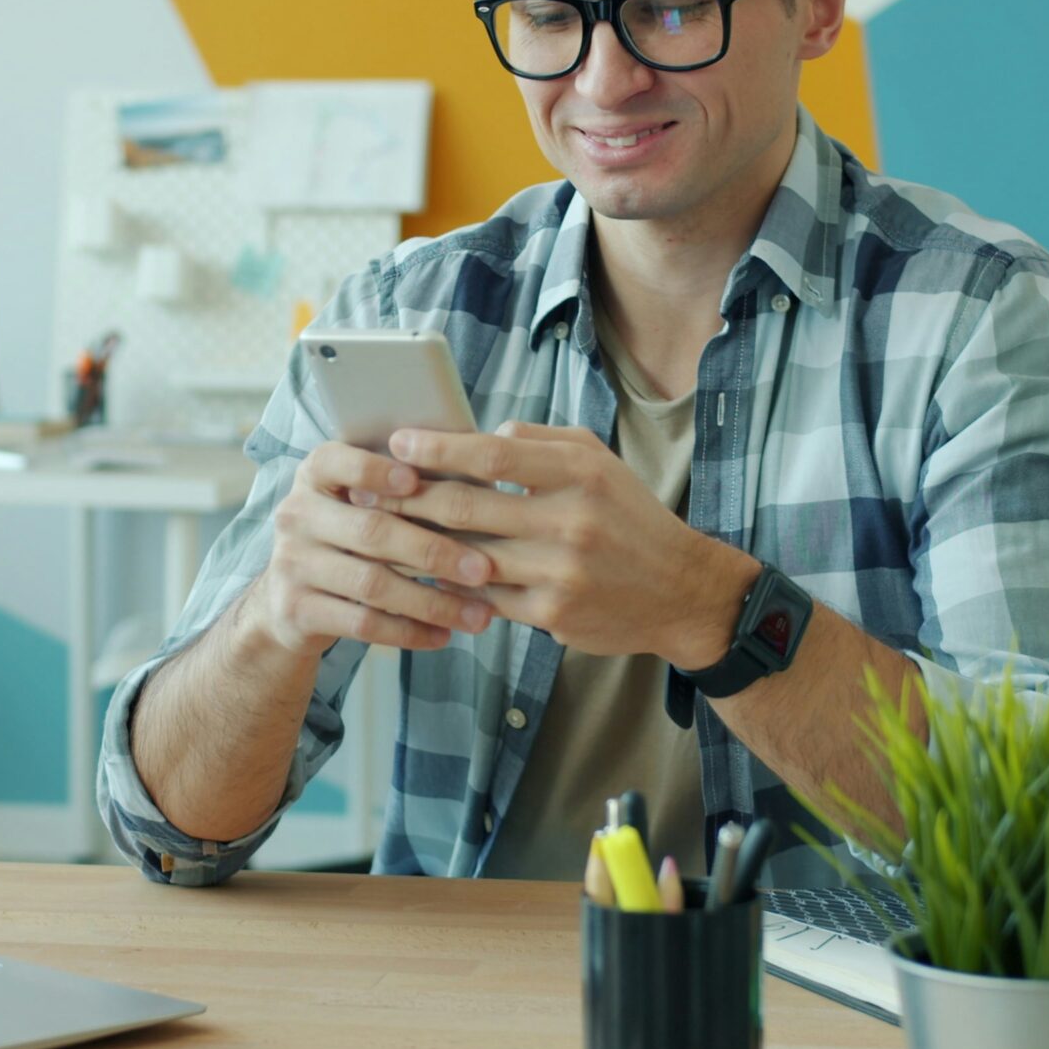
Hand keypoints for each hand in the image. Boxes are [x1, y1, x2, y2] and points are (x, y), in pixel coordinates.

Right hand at [251, 441, 496, 658]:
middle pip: (371, 531)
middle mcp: (296, 516)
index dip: (374, 470)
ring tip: (477, 615)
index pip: (335, 461)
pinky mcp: (296, 610)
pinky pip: (362, 623)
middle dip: (434, 551)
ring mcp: (292, 564)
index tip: (416, 480)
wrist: (288, 601)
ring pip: (372, 584)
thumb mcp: (356, 505)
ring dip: (432, 602)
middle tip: (483, 569)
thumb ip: (398, 490)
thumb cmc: (348, 540)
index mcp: (314, 476)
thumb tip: (479, 489)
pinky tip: (442, 635)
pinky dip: (408, 631)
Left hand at [376, 423, 757, 668]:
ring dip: (417, 546)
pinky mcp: (553, 614)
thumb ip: (539, 440)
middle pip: (465, 506)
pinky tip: (420, 576)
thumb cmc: (628, 516)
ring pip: (465, 557)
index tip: (398, 442)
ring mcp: (560, 571)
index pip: (491, 452)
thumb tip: (479, 434)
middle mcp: (570, 520)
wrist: (680, 590)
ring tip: (380, 532)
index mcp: (579, 471)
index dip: (437, 447)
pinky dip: (448, 586)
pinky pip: (484, 598)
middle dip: (407, 498)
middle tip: (368, 490)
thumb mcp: (598, 460)